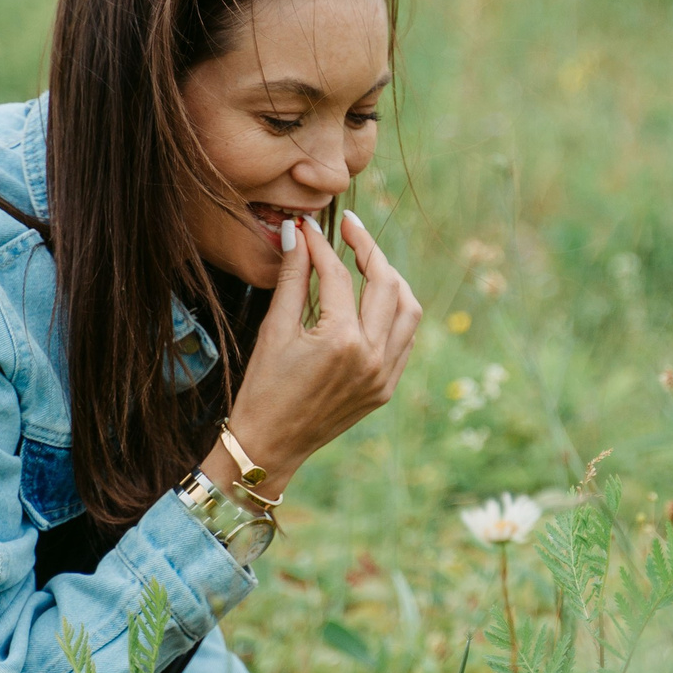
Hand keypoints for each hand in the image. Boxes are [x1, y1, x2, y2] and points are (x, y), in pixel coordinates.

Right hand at [212, 211, 420, 498]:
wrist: (269, 446)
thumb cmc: (262, 389)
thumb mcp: (274, 330)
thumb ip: (290, 278)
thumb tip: (296, 234)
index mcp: (341, 341)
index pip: (338, 275)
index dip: (321, 245)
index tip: (308, 226)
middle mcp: (371, 356)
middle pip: (386, 283)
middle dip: (368, 248)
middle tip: (349, 227)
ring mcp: (384, 374)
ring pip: (409, 310)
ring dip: (393, 279)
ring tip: (369, 260)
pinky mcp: (386, 388)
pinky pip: (406, 339)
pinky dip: (397, 312)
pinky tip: (377, 299)